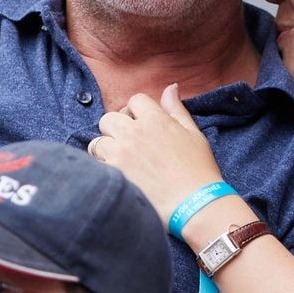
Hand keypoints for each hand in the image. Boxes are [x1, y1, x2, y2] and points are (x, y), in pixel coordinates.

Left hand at [90, 84, 222, 226]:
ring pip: (97, 142)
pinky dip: (102, 169)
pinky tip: (118, 177)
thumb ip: (177, 109)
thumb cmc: (199, 170)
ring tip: (120, 161)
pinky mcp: (113, 175)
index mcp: (156, 119)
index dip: (137, 111)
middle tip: (127, 143)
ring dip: (106, 149)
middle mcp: (134, 133)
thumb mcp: (193, 134)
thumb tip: (170, 87)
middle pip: (109, 118)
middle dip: (116, 128)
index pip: (135, 100)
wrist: (195, 205)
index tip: (141, 124)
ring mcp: (121, 154)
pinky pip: (95, 165)